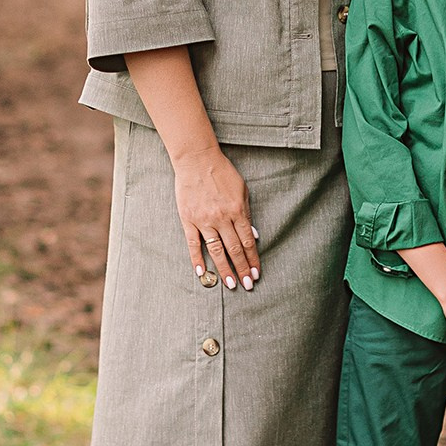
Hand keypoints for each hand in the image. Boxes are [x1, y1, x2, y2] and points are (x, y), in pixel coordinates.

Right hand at [172, 147, 258, 287]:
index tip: (256, 273)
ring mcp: (204, 220)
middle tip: (248, 285)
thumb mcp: (242, 190)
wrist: (197, 160)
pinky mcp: (188, 220)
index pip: (248, 242)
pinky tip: (202, 273)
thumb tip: (253, 236)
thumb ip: (247, 214)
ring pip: (216, 250)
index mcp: (237, 211)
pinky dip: (197, 259)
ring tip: (230, 284)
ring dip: (225, 269)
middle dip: (242, 269)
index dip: (253, 259)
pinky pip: (193, 243)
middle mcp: (222, 218)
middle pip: (235, 250)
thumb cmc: (222, 173)